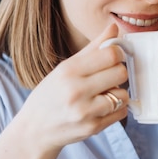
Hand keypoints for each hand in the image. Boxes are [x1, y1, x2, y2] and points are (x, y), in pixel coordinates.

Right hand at [15, 24, 128, 152]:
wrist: (34, 131)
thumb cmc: (50, 95)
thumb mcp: (65, 68)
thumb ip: (92, 48)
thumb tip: (114, 27)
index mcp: (69, 70)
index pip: (110, 54)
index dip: (118, 53)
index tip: (114, 56)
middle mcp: (76, 90)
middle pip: (120, 73)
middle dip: (118, 73)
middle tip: (108, 76)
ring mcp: (85, 111)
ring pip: (123, 94)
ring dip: (118, 93)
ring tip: (103, 94)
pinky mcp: (93, 128)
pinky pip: (121, 113)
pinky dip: (117, 109)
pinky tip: (102, 107)